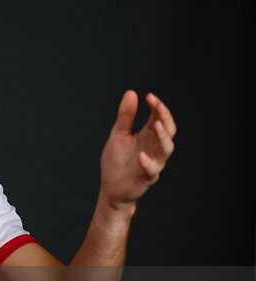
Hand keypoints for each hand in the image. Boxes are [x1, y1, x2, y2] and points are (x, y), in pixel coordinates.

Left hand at [99, 91, 176, 208]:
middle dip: (165, 117)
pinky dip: (148, 163)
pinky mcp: (146, 178)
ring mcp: (153, 163)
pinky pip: (151, 171)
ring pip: (166, 149)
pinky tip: (141, 156)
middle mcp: (154, 147)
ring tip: (155, 125)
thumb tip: (131, 92)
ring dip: (162, 137)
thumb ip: (125, 116)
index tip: (149, 96)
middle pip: (168, 131)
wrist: (111, 188)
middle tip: (158, 106)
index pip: (158, 118)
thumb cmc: (116, 161)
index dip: (157, 107)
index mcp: (148, 135)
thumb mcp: (118, 134)